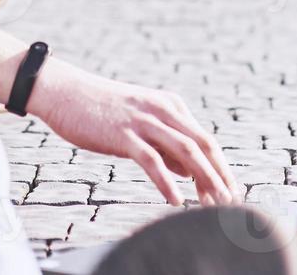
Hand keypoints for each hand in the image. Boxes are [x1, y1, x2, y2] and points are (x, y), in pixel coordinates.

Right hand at [27, 59, 242, 206]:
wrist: (64, 92)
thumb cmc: (100, 111)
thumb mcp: (139, 125)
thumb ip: (166, 145)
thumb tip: (189, 173)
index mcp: (169, 105)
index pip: (204, 139)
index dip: (220, 167)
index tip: (230, 191)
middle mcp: (162, 110)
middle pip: (203, 144)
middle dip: (220, 174)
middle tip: (231, 202)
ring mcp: (143, 120)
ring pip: (185, 151)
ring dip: (204, 179)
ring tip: (214, 205)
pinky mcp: (123, 133)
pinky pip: (152, 160)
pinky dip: (167, 181)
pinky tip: (176, 200)